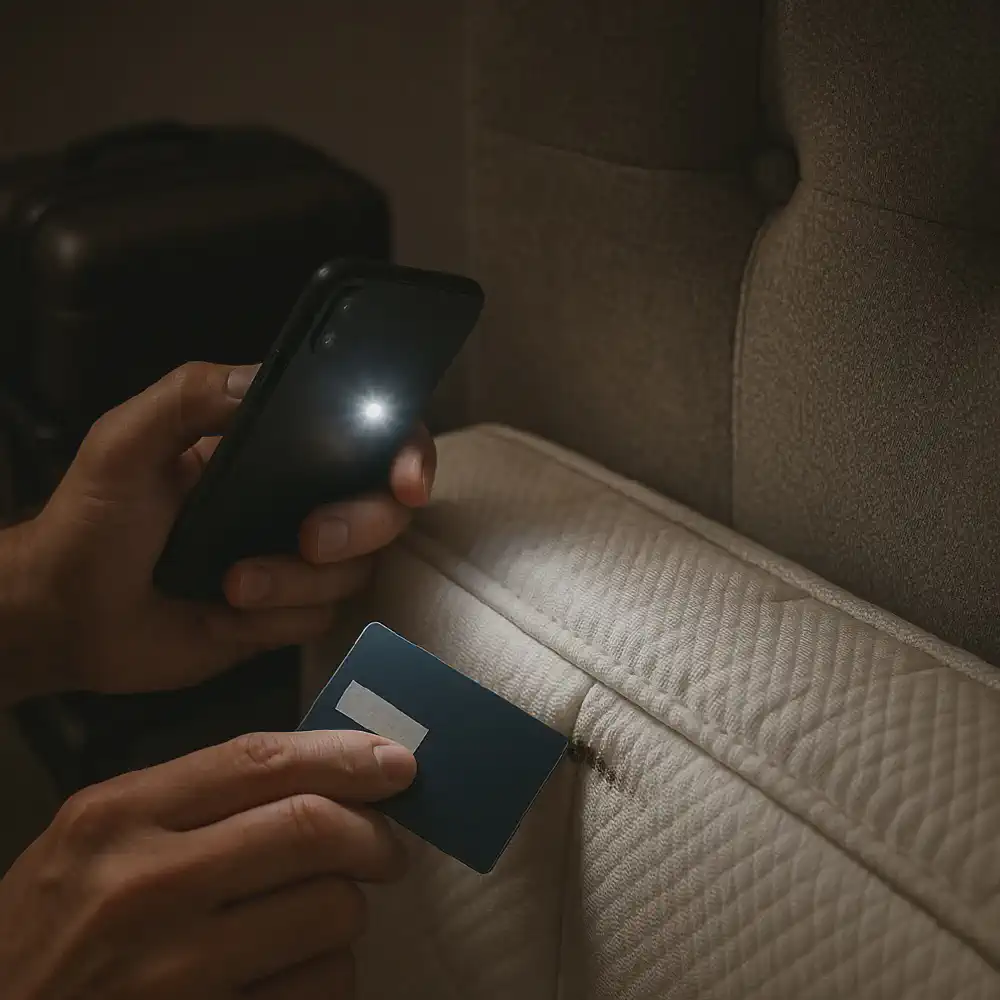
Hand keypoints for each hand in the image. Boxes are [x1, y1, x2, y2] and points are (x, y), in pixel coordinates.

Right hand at [0, 728, 415, 998]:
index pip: (261, 761)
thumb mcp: (100, 839)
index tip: (397, 762)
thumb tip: (325, 774)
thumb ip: (198, 800)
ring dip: (347, 912)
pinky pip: (320, 989)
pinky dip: (330, 975)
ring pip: (331, 913)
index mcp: (121, 816)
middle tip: (386, 847)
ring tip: (320, 917)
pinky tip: (296, 971)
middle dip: (374, 835)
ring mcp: (175, 972)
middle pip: (313, 830)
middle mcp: (146, 885)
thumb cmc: (53, 931)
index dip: (345, 756)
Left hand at [11, 362, 434, 696]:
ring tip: (230, 584)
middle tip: (309, 538)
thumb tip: (261, 382)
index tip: (406, 480)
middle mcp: (299, 501)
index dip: (407, 454)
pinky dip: (274, 621)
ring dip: (296, 582)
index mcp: (275, 449)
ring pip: (354, 574)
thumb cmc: (91, 518)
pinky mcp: (284, 616)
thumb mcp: (126, 441)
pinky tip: (220, 613)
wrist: (67, 615)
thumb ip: (188, 396)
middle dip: (359, 525)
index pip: (369, 436)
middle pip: (385, 511)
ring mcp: (296, 562)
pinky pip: (318, 621)